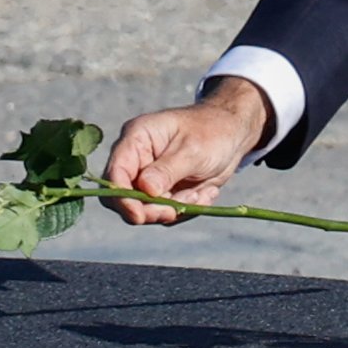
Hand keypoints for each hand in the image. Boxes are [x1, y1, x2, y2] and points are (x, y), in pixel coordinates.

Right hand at [103, 79, 271, 224]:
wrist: (233, 136)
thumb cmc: (213, 132)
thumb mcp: (193, 150)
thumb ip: (167, 170)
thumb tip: (145, 190)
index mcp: (137, 139)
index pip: (115, 172)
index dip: (121, 197)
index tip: (139, 215)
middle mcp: (137, 160)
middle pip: (124, 197)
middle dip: (150, 210)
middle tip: (176, 210)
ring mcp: (148, 179)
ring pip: (147, 210)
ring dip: (176, 208)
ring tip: (201, 191)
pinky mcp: (163, 193)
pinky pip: (167, 213)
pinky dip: (187, 209)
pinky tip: (205, 191)